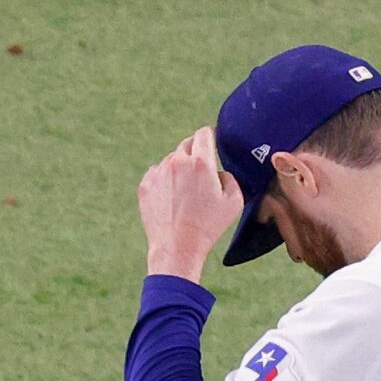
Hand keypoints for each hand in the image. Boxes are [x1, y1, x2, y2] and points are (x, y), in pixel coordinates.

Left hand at [139, 127, 241, 283]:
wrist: (177, 247)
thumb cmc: (208, 226)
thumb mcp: (235, 201)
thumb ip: (229, 177)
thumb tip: (218, 172)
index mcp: (200, 162)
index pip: (204, 133)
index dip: (210, 136)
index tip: (212, 141)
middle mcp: (177, 161)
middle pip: (187, 144)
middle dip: (195, 154)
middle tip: (200, 174)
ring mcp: (158, 172)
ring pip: (171, 161)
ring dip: (179, 170)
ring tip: (185, 194)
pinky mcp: (145, 185)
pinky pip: (157, 174)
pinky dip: (164, 182)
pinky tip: (172, 200)